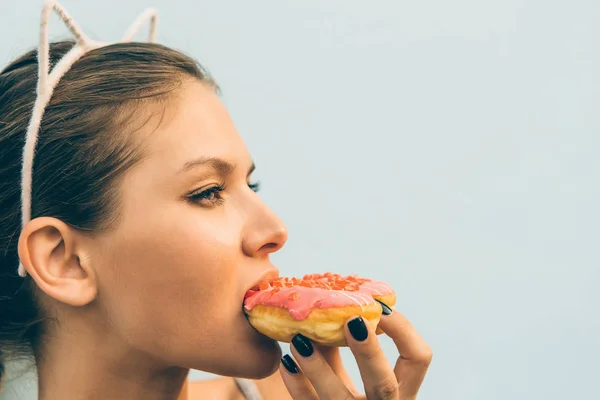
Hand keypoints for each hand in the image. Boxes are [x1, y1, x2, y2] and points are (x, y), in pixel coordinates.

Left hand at [279, 305, 431, 398]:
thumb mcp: (357, 375)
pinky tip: (287, 362)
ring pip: (339, 398)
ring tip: (299, 341)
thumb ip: (347, 346)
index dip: (404, 330)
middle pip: (384, 384)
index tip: (380, 307)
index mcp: (401, 390)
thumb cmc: (347, 396)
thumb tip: (330, 302)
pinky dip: (297, 385)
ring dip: (318, 368)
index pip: (418, 358)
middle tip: (351, 321)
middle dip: (368, 352)